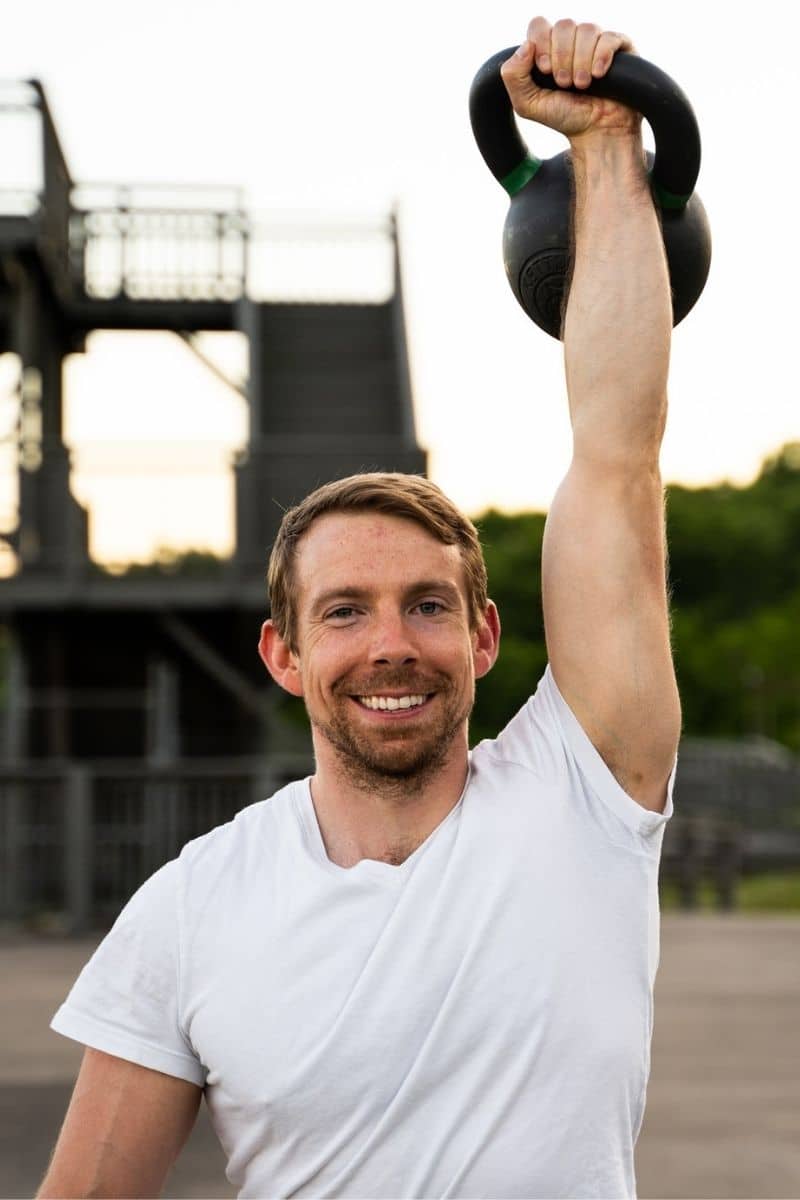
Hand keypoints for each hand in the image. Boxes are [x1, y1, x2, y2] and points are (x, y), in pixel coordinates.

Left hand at [500, 17, 639, 141]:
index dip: (541, 44)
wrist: (595, 132)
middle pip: (563, 25)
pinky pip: (608, 38)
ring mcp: (596, 42)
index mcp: (548, 48)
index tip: (545, 71)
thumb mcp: (527, 104)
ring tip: (582, 85)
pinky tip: (598, 75)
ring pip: (586, 29)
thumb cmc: (563, 117)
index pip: (539, 25)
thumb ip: (513, 76)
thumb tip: (526, 45)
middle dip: (562, 58)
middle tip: (565, 83)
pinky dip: (601, 57)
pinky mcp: (619, 47)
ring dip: (580, 62)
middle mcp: (572, 40)